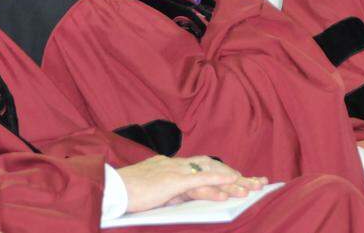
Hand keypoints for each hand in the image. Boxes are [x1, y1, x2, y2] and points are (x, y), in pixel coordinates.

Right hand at [117, 155, 266, 212]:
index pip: (202, 166)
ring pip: (209, 173)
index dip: (222, 172)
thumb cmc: (124, 193)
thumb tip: (184, 199)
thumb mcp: (152, 192)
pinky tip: (229, 189)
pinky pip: (198, 180)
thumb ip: (170, 192)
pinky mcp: (171, 181)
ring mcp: (173, 171)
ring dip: (230, 182)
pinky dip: (215, 182)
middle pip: (212, 166)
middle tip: (257, 183)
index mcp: (170, 166)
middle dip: (235, 176)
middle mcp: (175, 165)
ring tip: (249, 190)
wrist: (107, 189)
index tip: (239, 179)